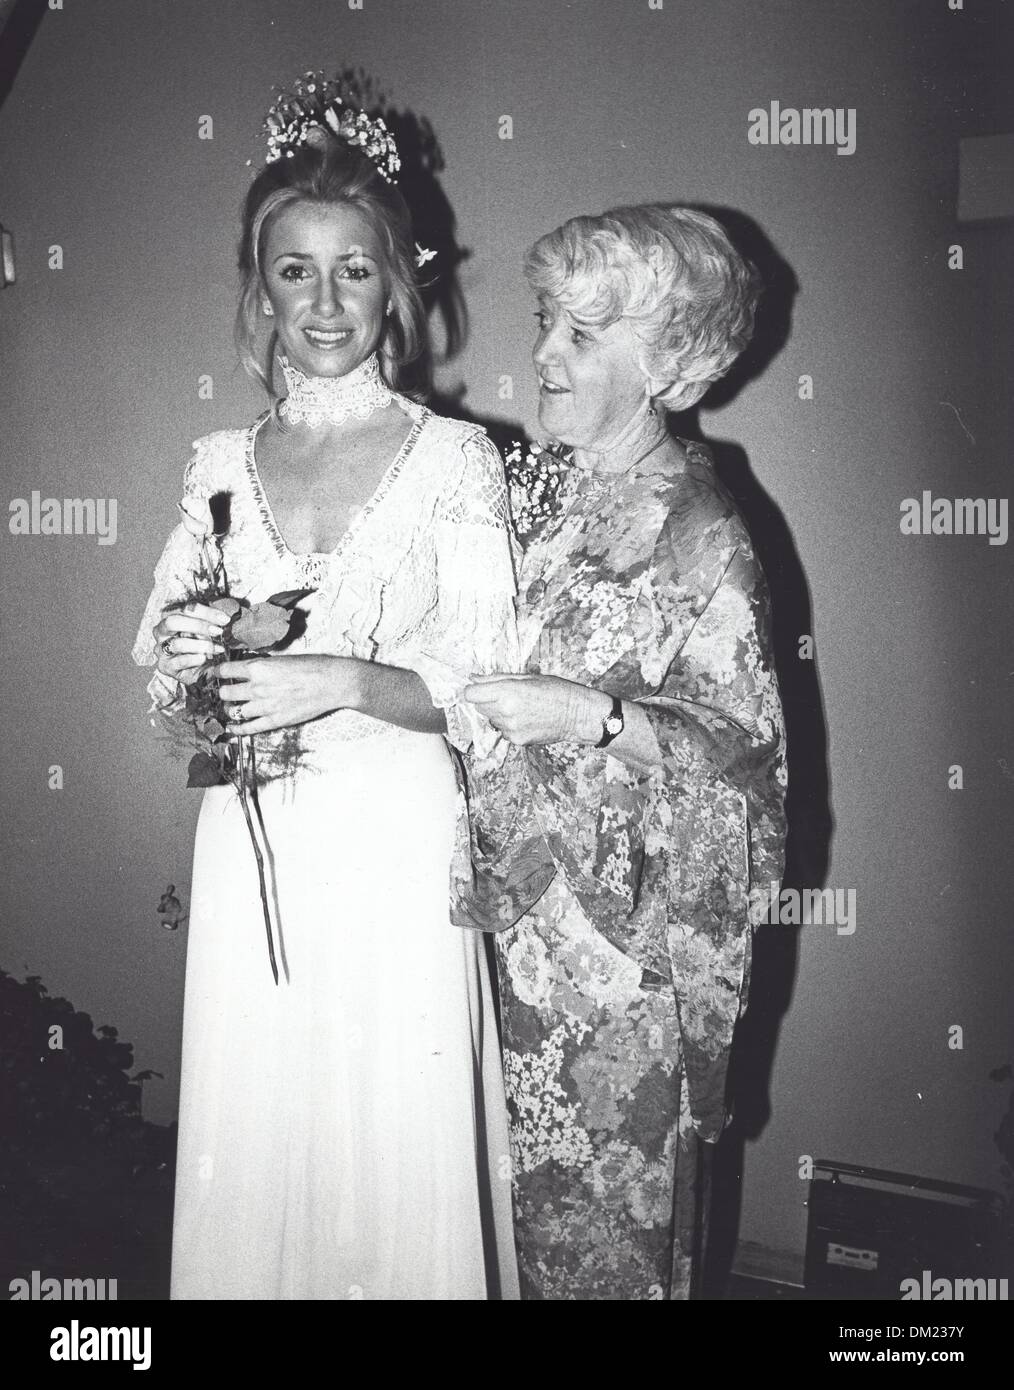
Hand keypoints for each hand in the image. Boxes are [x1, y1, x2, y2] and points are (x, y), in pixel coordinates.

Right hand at [153, 602, 228, 684]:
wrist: (203, 671)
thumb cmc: (204, 646)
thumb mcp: (209, 632)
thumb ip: (212, 623)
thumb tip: (224, 618)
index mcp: (172, 617)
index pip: (185, 609)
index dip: (205, 612)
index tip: (224, 619)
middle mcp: (162, 632)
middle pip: (172, 622)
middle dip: (198, 625)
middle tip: (218, 631)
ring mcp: (161, 649)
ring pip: (177, 643)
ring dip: (200, 645)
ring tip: (217, 649)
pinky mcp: (165, 666)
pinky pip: (178, 661)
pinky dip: (193, 659)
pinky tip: (204, 658)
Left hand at [217, 653, 359, 735]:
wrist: (332, 682)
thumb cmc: (312, 666)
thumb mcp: (282, 659)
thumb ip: (262, 666)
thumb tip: (247, 670)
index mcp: (258, 667)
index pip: (225, 670)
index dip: (217, 672)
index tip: (216, 673)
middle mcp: (257, 687)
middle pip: (225, 692)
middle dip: (223, 691)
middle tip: (225, 691)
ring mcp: (265, 706)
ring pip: (234, 711)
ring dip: (230, 709)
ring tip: (232, 707)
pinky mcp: (274, 721)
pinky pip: (248, 728)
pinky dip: (237, 729)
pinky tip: (232, 727)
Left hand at [463, 673, 611, 747]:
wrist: (576, 714)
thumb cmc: (555, 690)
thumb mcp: (526, 677)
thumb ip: (496, 679)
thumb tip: (473, 678)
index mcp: (507, 692)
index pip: (471, 694)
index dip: (473, 690)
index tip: (479, 689)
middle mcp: (506, 712)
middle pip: (480, 707)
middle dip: (487, 701)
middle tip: (507, 696)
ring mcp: (511, 729)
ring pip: (491, 720)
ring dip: (498, 713)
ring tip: (520, 707)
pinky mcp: (517, 740)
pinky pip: (503, 731)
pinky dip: (509, 725)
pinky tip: (526, 719)